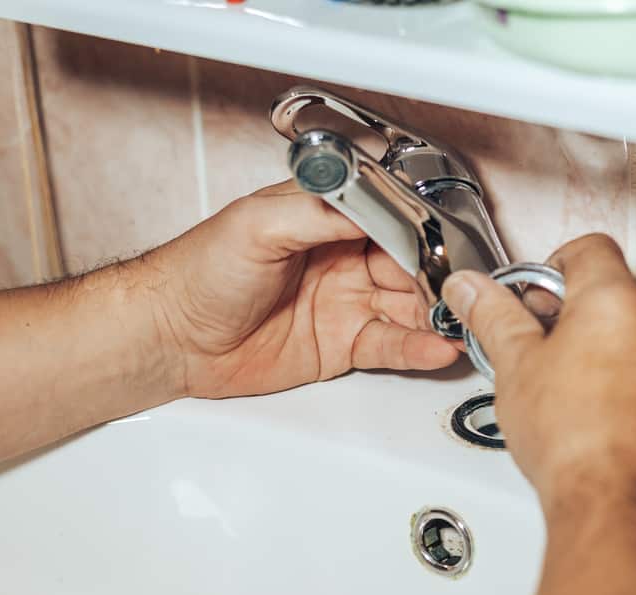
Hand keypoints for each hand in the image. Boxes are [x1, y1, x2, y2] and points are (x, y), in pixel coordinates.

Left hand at [144, 181, 459, 397]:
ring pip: (408, 306)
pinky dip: (417, 348)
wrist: (172, 337)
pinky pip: (390, 345)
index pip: (389, 219)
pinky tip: (437, 347)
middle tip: (463, 288)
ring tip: (462, 321)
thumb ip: (315, 212)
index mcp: (324, 220)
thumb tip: (366, 204)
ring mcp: (345, 302)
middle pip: (410, 264)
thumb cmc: (199, 272)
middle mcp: (342, 259)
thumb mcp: (257, 225)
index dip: (419, 231)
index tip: (443, 244)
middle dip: (439, 275)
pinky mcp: (341, 344)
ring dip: (437, 314)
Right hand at [440, 234, 635, 505]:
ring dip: (601, 347)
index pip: (588, 248)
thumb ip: (493, 316)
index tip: (529, 300)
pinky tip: (594, 415)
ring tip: (563, 388)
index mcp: (619, 298)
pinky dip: (627, 380)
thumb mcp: (516, 367)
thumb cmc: (581, 440)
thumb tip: (471, 290)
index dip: (550, 268)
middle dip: (572, 313)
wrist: (628, 508)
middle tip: (537, 347)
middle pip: (614, 291)